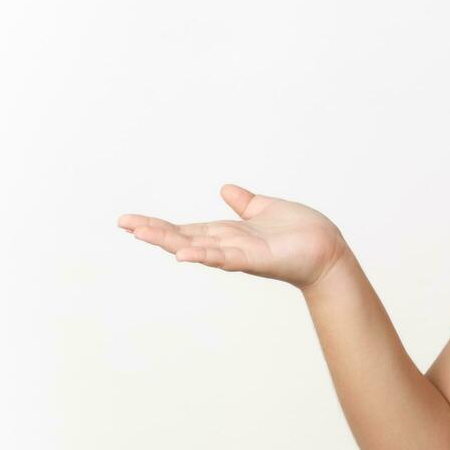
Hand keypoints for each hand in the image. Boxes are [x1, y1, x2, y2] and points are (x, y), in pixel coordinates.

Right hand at [118, 184, 349, 290]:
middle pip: (183, 238)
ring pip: (197, 247)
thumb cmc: (300, 233)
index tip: (128, 221)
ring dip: (169, 242)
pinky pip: (226, 258)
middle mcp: (228, 245)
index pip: (186, 229)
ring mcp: (240, 254)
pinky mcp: (256, 259)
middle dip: (153, 232)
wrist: (327, 249)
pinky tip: (182, 254)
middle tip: (122, 224)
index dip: (158, 225)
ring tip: (140, 234)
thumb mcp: (265, 209)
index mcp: (227, 233)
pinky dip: (204, 255)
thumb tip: (226, 189)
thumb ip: (245, 203)